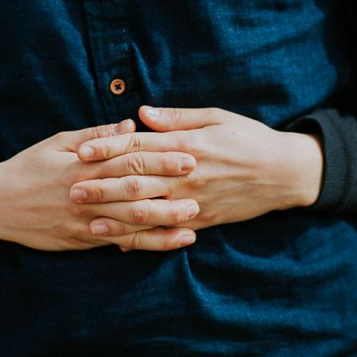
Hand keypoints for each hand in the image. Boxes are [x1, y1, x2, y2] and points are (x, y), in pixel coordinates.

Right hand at [0, 119, 201, 251]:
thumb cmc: (27, 167)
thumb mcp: (57, 143)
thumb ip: (96, 135)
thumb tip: (131, 125)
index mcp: (83, 167)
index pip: (128, 160)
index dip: (161, 158)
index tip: (188, 154)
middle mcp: (86, 195)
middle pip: (135, 192)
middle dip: (170, 190)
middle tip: (201, 186)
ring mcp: (84, 222)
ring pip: (131, 223)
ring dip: (165, 223)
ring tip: (194, 220)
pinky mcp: (82, 241)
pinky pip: (119, 243)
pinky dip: (145, 244)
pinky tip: (169, 243)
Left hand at [69, 105, 322, 241]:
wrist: (285, 172)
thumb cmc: (249, 138)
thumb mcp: (216, 117)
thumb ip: (177, 118)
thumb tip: (141, 113)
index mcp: (188, 145)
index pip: (141, 146)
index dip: (109, 147)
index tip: (81, 151)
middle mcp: (188, 174)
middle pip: (138, 180)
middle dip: (103, 185)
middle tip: (72, 190)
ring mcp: (196, 200)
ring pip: (150, 211)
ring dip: (117, 218)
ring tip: (89, 222)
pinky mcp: (204, 220)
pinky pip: (169, 230)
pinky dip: (144, 238)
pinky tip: (121, 243)